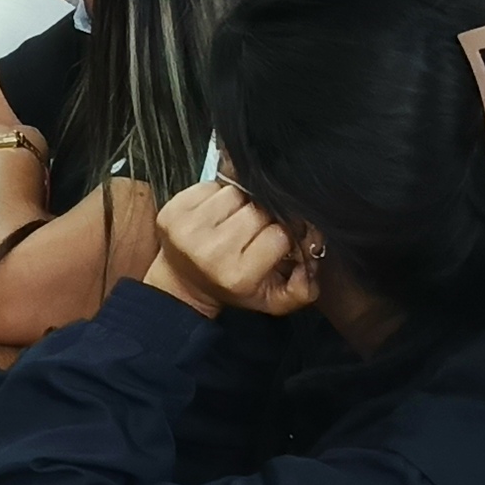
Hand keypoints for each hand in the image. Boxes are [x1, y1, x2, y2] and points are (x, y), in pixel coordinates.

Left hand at [143, 180, 319, 320]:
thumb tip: (312, 257)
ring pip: (235, 193)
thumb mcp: (274, 298)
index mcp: (237, 275)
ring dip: (241, 203)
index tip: (277, 239)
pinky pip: (211, 186)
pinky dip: (219, 195)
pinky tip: (217, 213)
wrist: (185, 281)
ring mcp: (187, 229)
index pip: (280, 234)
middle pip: (257, 210)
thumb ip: (304, 287)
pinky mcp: (172, 210)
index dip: (283, 234)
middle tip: (255, 229)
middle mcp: (210, 252)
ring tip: (235, 220)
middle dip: (263, 216)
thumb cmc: (234, 285)